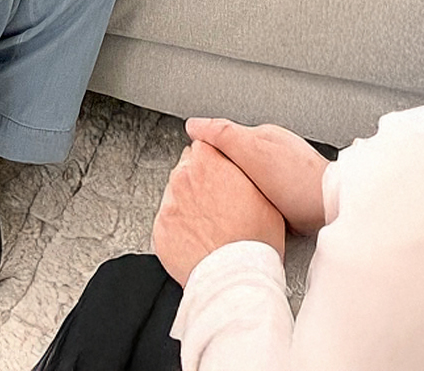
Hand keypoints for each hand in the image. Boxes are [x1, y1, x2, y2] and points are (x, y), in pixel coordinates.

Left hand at [152, 141, 284, 286]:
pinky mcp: (160, 229)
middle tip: (217, 202)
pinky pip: (167, 222)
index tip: (218, 172)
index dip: (213, 160)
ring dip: (188, 204)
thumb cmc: (254, 239)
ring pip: (175, 195)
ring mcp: (168, 203)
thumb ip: (243, 170)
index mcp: (208, 161)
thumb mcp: (263, 193)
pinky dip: (179, 228)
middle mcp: (183, 177)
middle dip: (199, 181)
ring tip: (209, 225)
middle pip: (186, 168)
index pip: (203, 146)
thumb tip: (238, 164)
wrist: (236, 276)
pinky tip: (197, 239)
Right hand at [185, 118, 328, 234]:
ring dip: (237, 188)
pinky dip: (253, 202)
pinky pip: (263, 196)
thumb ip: (223, 134)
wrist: (332, 209)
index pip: (224, 135)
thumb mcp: (252, 150)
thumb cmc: (297, 180)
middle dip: (221, 171)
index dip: (207, 150)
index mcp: (263, 135)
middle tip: (209, 189)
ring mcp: (284, 173)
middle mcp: (274, 151)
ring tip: (227, 203)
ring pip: (249, 178)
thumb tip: (194, 124)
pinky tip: (251, 213)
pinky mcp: (291, 196)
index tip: (194, 164)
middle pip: (236, 158)